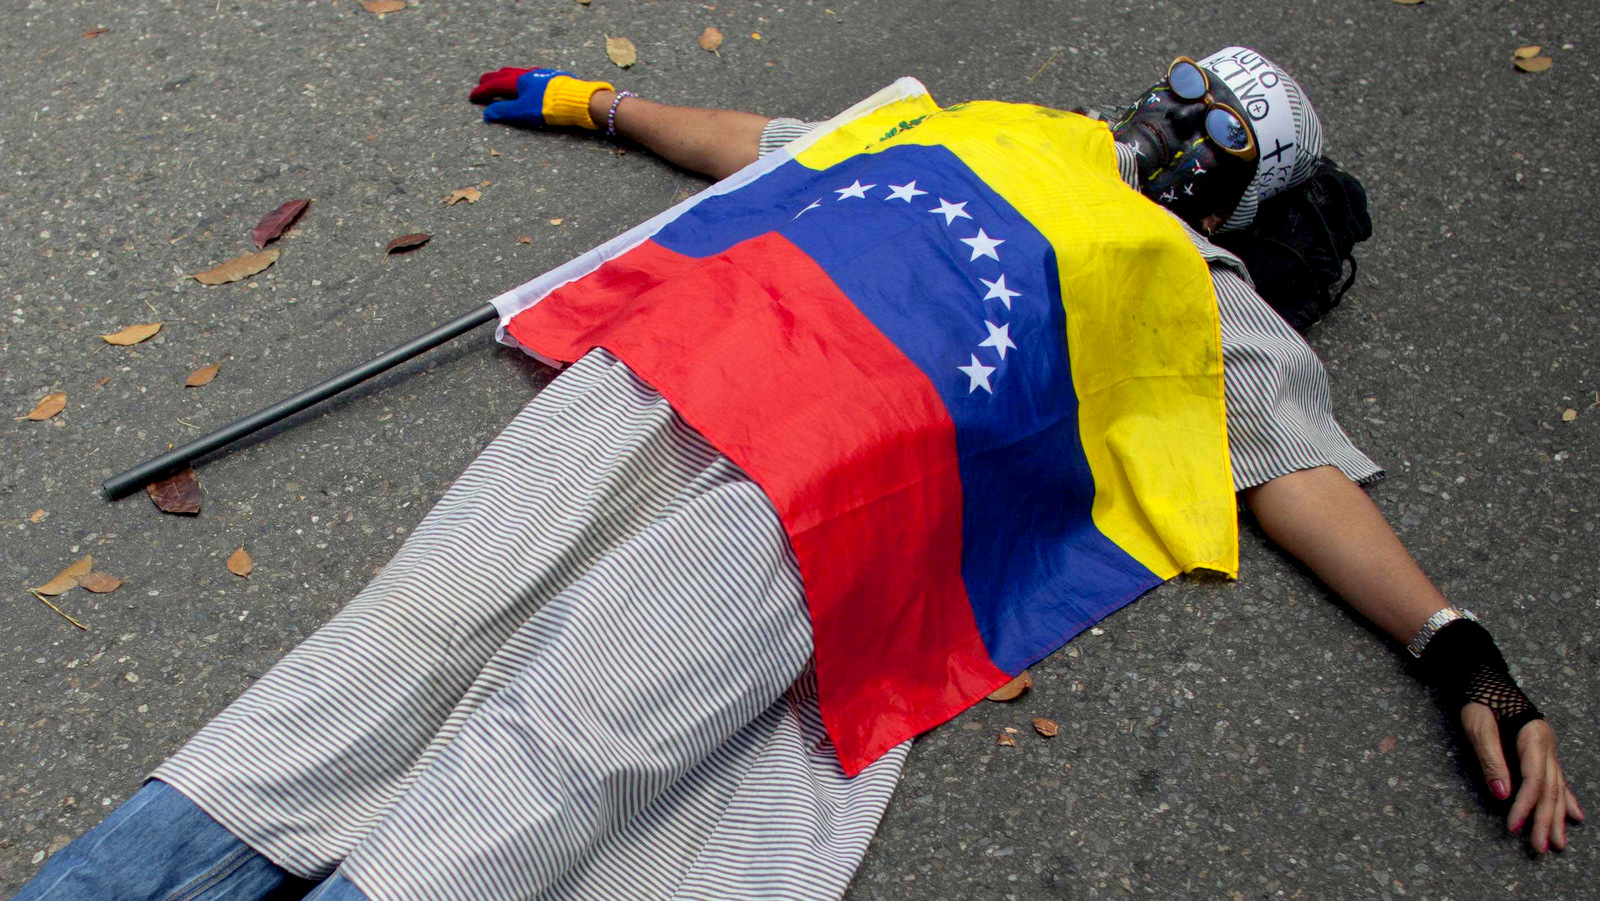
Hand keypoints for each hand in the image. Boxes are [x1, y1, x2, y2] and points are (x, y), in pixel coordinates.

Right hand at [469, 67, 608, 129]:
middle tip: (482, 81)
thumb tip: (487, 115)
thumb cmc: (549, 106)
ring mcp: (541, 75)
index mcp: (518, 81)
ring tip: (502, 79)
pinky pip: (532, 76)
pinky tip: (529, 83)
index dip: (482, 92)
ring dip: (507, 76)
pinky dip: (522, 79)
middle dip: (492, 79)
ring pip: (519, 73)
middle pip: (505, 75)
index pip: (495, 86)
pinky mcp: (553, 79)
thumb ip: (504, 112)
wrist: (578, 100)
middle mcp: (528, 75)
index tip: (472, 96)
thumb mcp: (523, 112)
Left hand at [1461, 703, 1584, 852]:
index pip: (1533, 781)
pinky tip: (1575, 816)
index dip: (1524, 806)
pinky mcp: (1540, 752)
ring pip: (1556, 788)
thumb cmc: (1479, 700)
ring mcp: (1547, 749)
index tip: (1513, 827)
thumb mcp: (1479, 727)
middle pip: (1549, 789)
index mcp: (1534, 737)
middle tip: (1540, 848)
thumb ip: (1492, 761)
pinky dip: (1565, 799)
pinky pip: (1557, 780)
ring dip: (1556, 817)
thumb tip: (1503, 795)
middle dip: (1544, 820)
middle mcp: (1546, 746)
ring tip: (1557, 843)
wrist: (1483, 679)